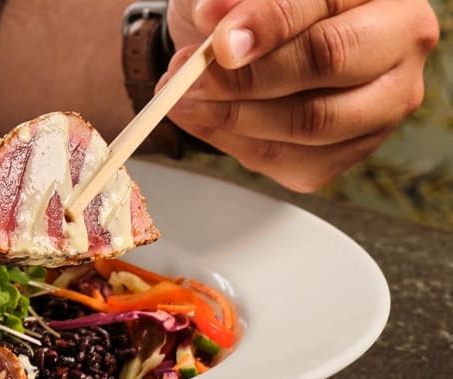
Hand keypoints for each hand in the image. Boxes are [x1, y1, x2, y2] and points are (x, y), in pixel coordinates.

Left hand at [162, 0, 439, 191]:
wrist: (248, 43)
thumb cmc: (249, 9)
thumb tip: (213, 16)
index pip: (324, 3)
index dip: (268, 24)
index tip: (219, 45)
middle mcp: (400, 44)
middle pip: (326, 63)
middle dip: (246, 78)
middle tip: (190, 80)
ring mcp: (383, 104)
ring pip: (309, 123)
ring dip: (232, 116)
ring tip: (182, 99)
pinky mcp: (350, 150)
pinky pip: (291, 160)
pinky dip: (234, 143)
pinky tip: (204, 119)